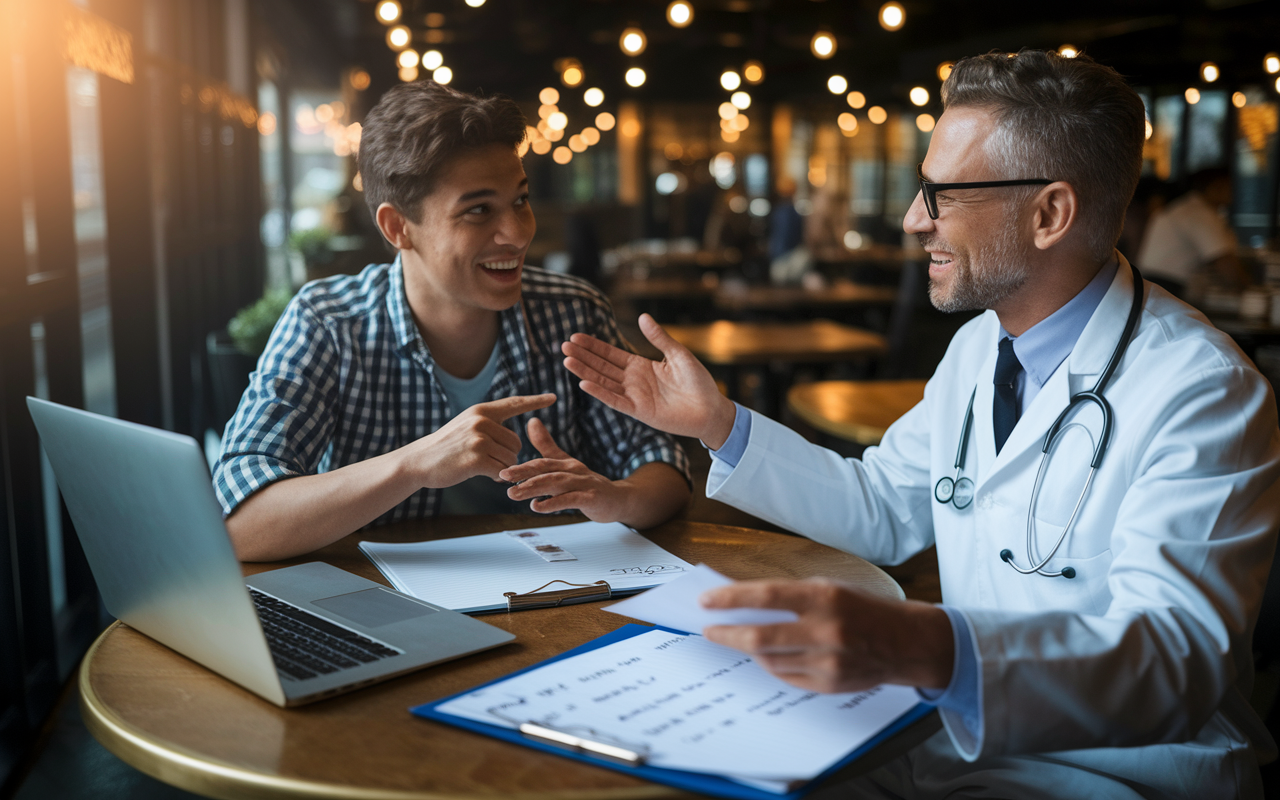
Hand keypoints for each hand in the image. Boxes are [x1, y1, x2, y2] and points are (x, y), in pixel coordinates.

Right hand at [406, 393, 555, 487]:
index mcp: (482, 411)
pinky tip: (483, 475)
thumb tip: (515, 440)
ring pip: (511, 459)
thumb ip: (489, 426)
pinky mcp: (476, 458)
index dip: (535, 401)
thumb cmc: (446, 447)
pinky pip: (502, 471)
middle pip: (517, 442)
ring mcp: (478, 439)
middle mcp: (481, 421)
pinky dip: (497, 477)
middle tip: (488, 460)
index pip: (514, 403)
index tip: (554, 397)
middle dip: (508, 456)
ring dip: (502, 468)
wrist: (419, 461)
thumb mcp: (467, 427)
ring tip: (482, 466)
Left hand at [499, 418, 627, 519]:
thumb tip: (531, 421)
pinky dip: (553, 503)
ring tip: (514, 494)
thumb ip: (548, 446)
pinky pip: (571, 499)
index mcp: (566, 464)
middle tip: (503, 478)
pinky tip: (537, 507)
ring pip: (556, 483)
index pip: (541, 463)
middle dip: (523, 474)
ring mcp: (584, 484)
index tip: (502, 472)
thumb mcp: (567, 465)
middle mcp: (574, 471)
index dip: (522, 467)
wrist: (618, 499)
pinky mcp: (592, 498)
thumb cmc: (588, 484)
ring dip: (533, 488)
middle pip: (546, 470)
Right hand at [561, 313, 736, 448]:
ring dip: (585, 372)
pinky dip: (600, 392)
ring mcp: (634, 396)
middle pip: (602, 366)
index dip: (594, 346)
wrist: (711, 409)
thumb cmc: (698, 382)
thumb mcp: (678, 354)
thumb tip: (643, 317)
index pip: (611, 354)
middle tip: (564, 346)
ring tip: (567, 360)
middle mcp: (634, 381)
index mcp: (641, 366)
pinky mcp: (639, 411)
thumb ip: (659, 338)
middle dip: (583, 356)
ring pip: (603, 382)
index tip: (576, 337)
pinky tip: (584, 383)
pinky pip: (615, 400)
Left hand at [701, 579, 953, 693]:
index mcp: (825, 597)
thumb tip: (743, 603)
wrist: (905, 642)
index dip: (731, 599)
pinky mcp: (829, 684)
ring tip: (737, 639)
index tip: (706, 601)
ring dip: (747, 650)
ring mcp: (828, 662)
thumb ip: (789, 596)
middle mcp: (826, 630)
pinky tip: (766, 654)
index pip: (766, 596)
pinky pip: (786, 676)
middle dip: (727, 633)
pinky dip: (771, 664)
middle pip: (760, 637)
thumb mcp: (829, 587)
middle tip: (709, 629)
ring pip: (769, 660)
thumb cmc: (862, 608)